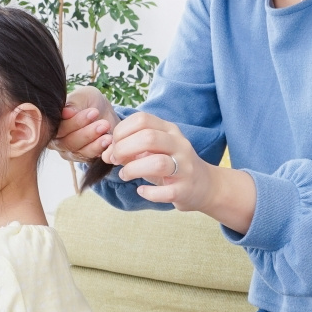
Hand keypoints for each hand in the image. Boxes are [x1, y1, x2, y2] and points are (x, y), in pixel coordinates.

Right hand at [53, 86, 117, 162]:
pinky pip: (89, 158)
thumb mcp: (81, 97)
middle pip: (68, 142)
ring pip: (78, 152)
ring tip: (108, 132)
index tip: (93, 112)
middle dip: (87, 133)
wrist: (104, 111)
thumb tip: (65, 113)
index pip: (58, 128)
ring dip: (95, 143)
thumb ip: (73, 105)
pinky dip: (100, 149)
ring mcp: (69, 152)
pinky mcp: (83, 158)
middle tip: (104, 123)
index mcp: (52, 125)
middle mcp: (57, 141)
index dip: (75, 122)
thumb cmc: (88, 102)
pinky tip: (109, 140)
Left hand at [104, 112, 257, 233]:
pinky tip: (141, 190)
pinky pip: (165, 191)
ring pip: (157, 163)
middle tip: (115, 160)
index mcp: (169, 130)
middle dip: (124, 148)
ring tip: (125, 174)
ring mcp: (184, 167)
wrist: (204, 186)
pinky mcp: (185, 189)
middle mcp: (179, 145)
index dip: (121, 131)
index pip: (142, 119)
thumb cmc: (171, 166)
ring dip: (133, 169)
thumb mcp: (154, 150)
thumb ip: (131, 148)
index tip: (113, 145)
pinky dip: (148, 192)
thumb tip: (106, 153)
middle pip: (148, 137)